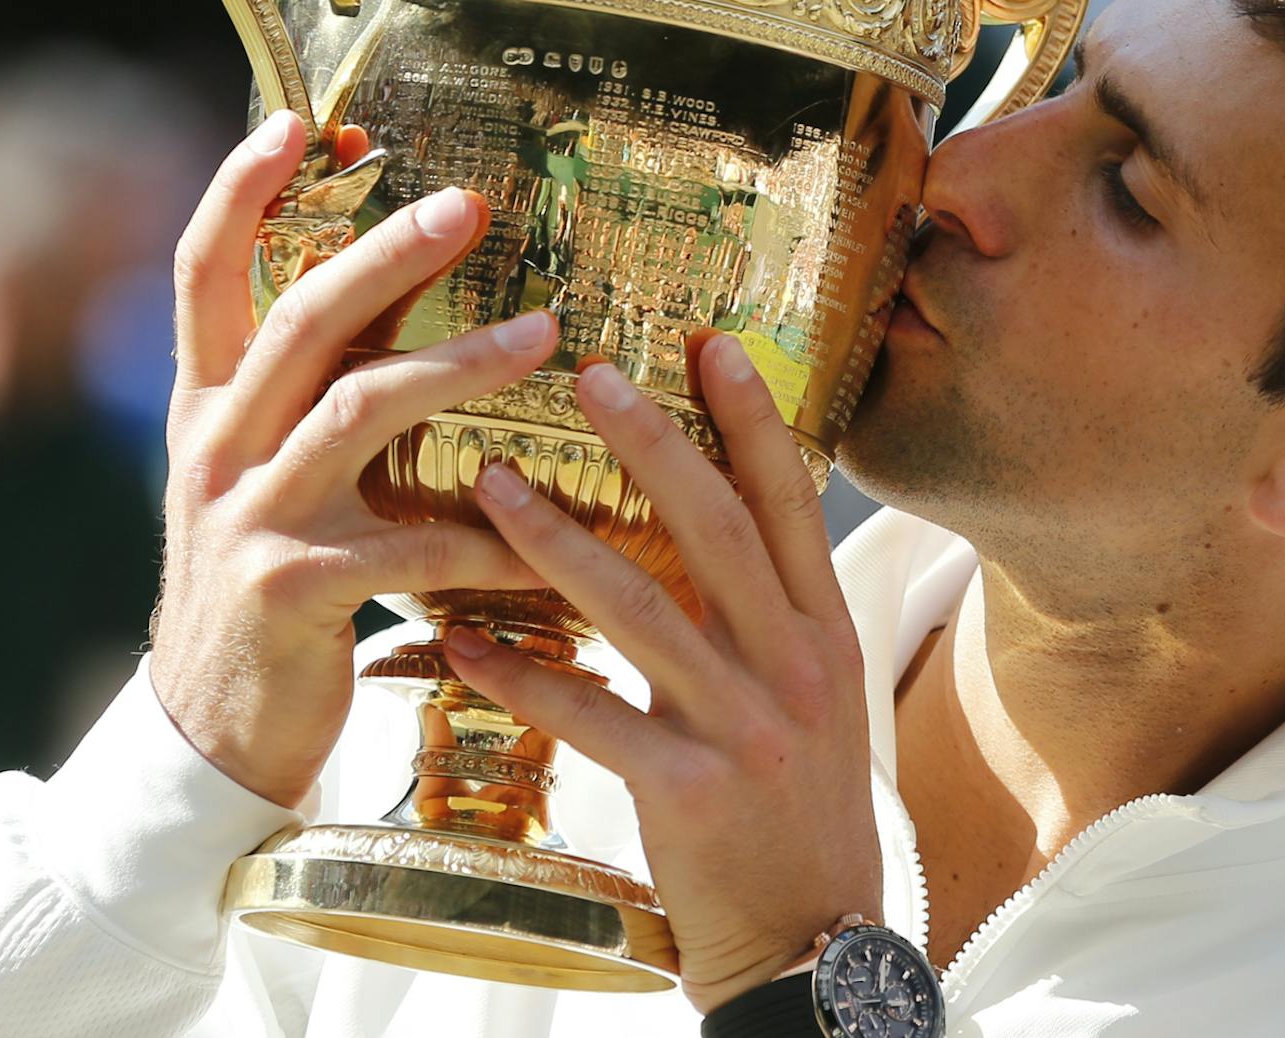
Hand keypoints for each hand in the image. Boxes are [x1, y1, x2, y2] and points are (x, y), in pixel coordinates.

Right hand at [150, 110, 558, 807]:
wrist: (213, 729)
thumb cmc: (275, 578)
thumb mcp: (277, 470)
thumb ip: (323, 386)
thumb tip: (405, 286)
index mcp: (209, 406)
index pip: (203, 274)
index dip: (239, 192)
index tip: (296, 121)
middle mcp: (218, 447)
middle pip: (296, 322)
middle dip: (383, 254)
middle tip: (468, 204)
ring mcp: (249, 518)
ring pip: (355, 411)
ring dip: (456, 365)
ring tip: (545, 333)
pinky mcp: (294, 591)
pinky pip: (414, 545)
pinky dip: (498, 535)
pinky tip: (565, 537)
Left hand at [442, 334, 879, 1013]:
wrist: (812, 942)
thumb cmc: (798, 811)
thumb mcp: (809, 698)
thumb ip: (760, 615)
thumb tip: (694, 527)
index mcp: (823, 632)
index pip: (789, 501)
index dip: (752, 418)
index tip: (708, 342)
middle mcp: (793, 665)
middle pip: (717, 528)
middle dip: (653, 442)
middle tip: (591, 372)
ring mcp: (744, 727)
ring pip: (643, 609)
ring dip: (558, 539)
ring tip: (489, 482)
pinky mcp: (689, 793)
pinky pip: (591, 718)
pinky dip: (523, 676)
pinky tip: (461, 643)